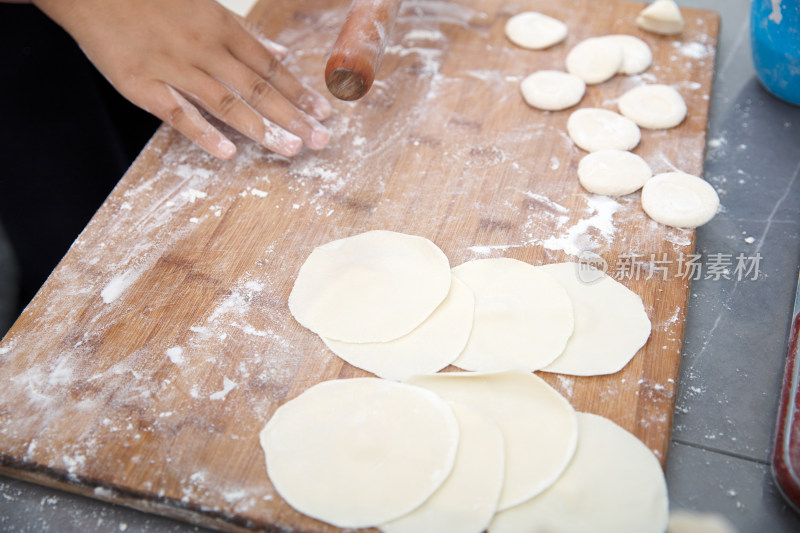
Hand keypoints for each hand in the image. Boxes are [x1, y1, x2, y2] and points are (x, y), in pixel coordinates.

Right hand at [33, 0, 331, 158]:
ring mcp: (173, 67)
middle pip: (258, 88)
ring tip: (290, 150)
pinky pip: (177, 113)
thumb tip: (281, 54)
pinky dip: (203, 133)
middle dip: (293, 116)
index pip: (270, 67)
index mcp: (221, 28)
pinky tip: (228, 153)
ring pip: (226, 104)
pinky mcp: (142, 85)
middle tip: (320, 140)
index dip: (299, 92)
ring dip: (262, 129)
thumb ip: (245, 35)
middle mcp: (204, 49)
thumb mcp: (205, 7)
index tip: (323, 113)